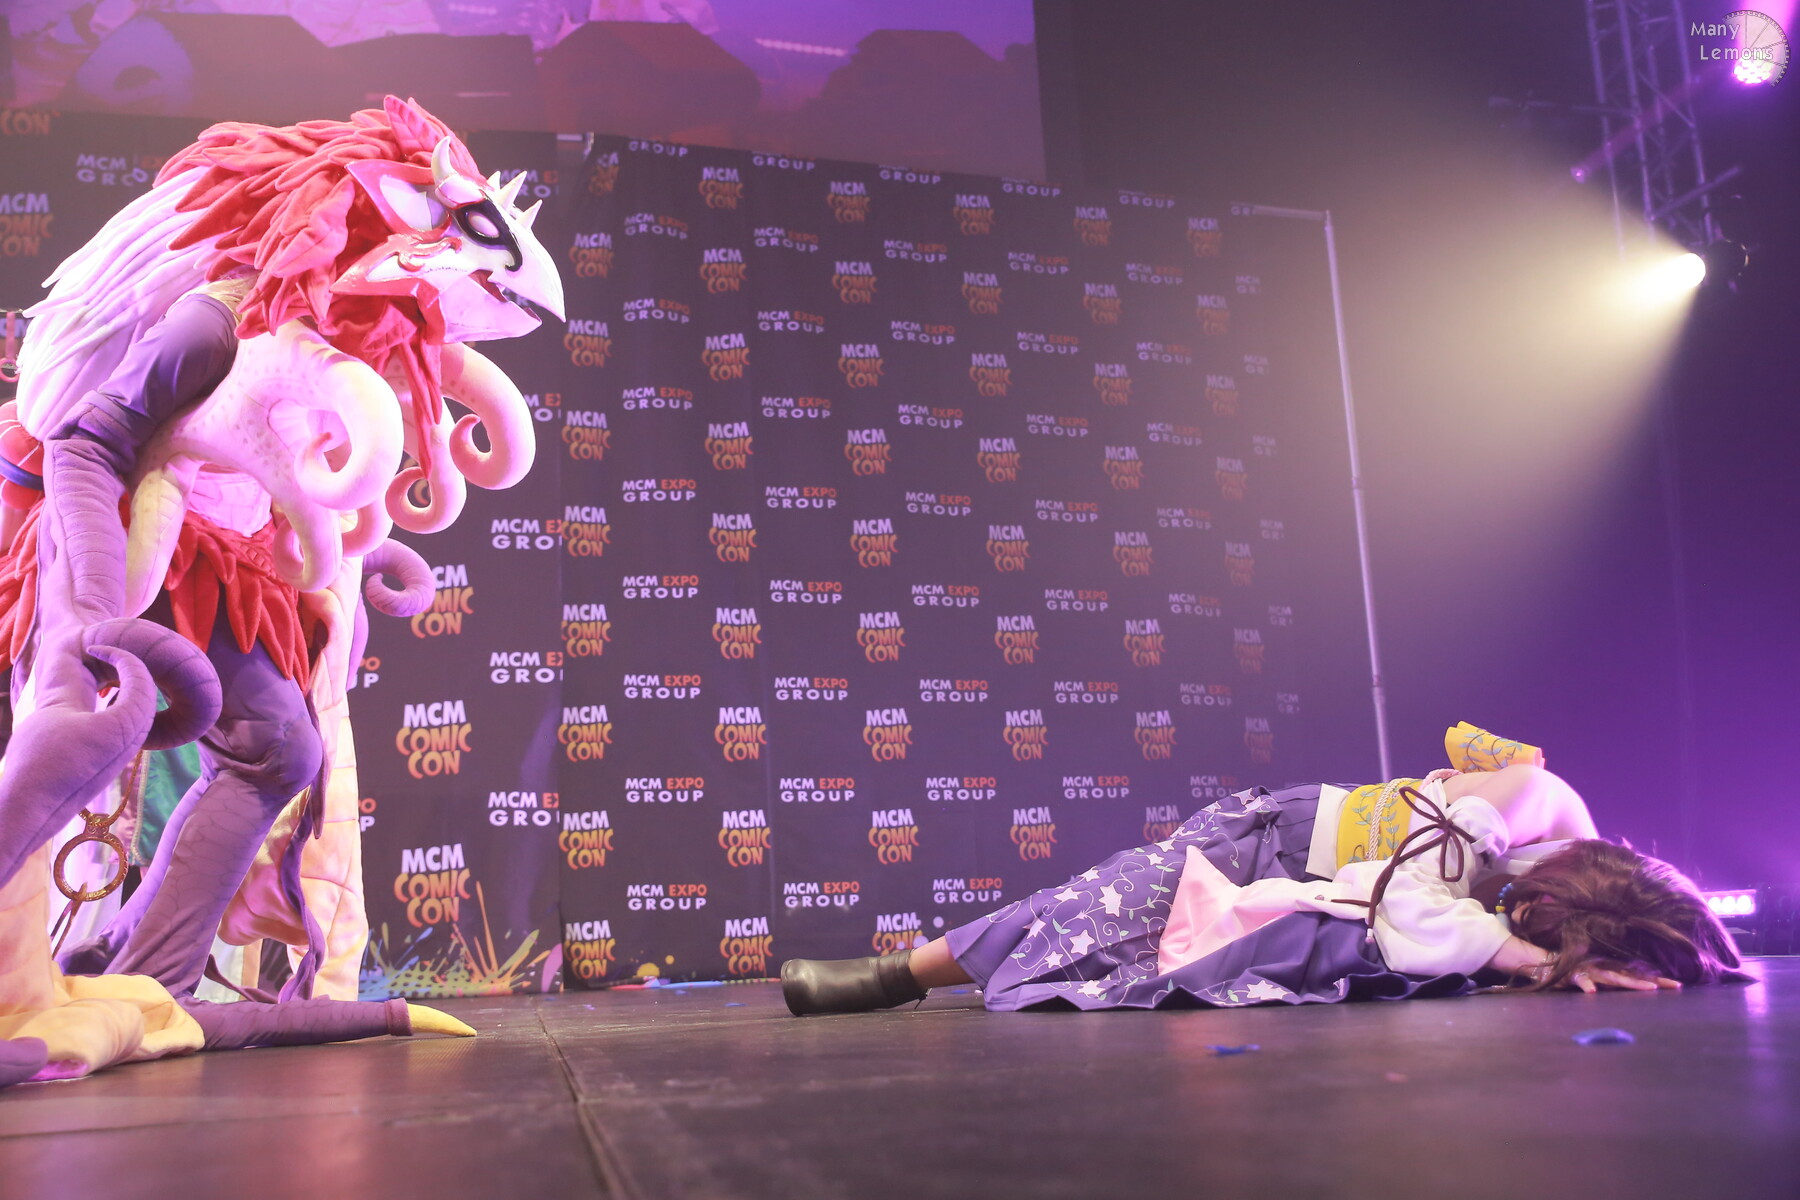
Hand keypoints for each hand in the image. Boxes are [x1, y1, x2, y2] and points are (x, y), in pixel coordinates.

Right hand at [1558, 965, 1680, 993]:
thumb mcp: (1597, 977)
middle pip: (1635, 977)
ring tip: (1649, 988)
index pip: (1639, 975)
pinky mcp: (1575, 975)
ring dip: (1632, 983)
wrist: (1548, 963)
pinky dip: (1587, 985)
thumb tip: (1634, 986)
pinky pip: (1582, 980)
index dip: (1658, 980)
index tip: (1679, 986)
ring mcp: (1592, 971)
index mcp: (1613, 971)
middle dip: (1655, 982)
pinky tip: (1591, 992)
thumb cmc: (1575, 973)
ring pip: (1614, 978)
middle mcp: (1606, 969)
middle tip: (1675, 986)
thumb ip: (1613, 982)